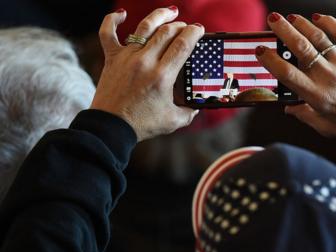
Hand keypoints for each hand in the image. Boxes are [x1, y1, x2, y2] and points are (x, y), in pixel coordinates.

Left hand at [90, 7, 203, 140]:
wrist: (111, 128)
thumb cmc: (142, 124)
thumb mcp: (173, 121)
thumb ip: (189, 112)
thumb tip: (197, 106)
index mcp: (162, 76)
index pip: (182, 44)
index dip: (194, 33)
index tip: (199, 30)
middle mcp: (145, 62)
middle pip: (166, 32)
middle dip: (181, 26)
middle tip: (187, 27)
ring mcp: (126, 58)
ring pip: (144, 27)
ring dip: (159, 16)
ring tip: (170, 12)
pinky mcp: (111, 59)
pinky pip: (107, 33)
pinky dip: (113, 20)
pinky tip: (123, 14)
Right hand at [255, 13, 335, 138]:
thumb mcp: (323, 126)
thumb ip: (304, 116)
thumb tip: (289, 108)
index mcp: (314, 95)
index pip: (286, 73)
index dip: (271, 60)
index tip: (260, 50)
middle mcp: (326, 76)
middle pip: (301, 48)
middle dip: (284, 31)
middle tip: (272, 20)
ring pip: (319, 37)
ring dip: (302, 24)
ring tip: (290, 17)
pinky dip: (330, 22)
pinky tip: (318, 17)